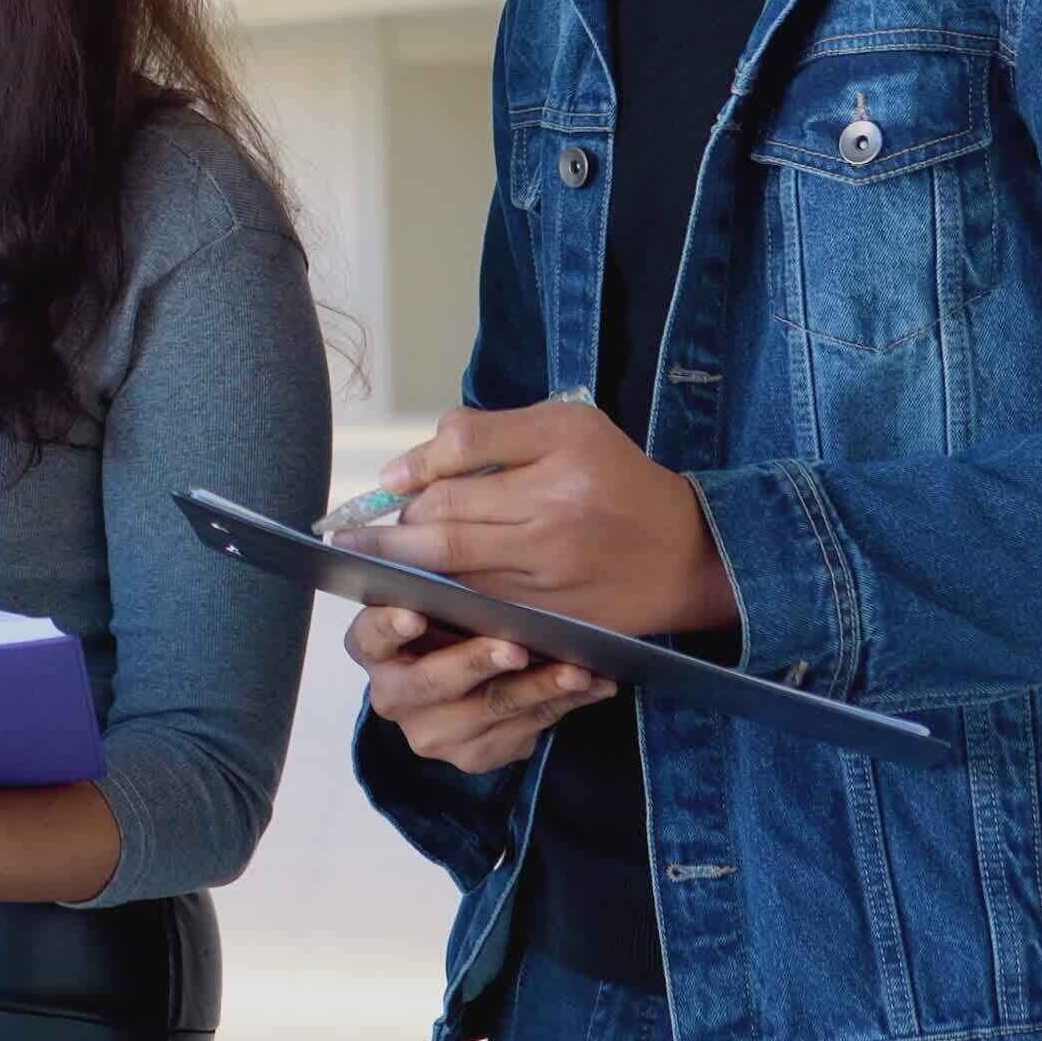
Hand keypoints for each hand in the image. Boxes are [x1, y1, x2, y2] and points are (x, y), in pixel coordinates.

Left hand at [330, 402, 739, 636]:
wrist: (687, 553)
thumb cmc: (617, 479)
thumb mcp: (566, 427)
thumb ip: (488, 432)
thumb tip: (411, 464)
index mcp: (561, 451)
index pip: (461, 453)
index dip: (413, 467)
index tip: (388, 482)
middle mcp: (555, 510)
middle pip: (445, 517)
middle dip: (392, 526)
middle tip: (354, 534)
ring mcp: (552, 569)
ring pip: (452, 566)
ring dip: (403, 564)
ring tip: (370, 559)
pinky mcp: (552, 613)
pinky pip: (477, 605)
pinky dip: (439, 598)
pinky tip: (412, 592)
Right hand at [352, 605, 614, 773]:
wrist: (467, 690)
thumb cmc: (451, 628)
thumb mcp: (436, 604)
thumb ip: (439, 586)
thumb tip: (460, 546)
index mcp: (374, 650)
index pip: (370, 637)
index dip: (389, 627)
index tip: (414, 614)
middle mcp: (395, 695)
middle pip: (432, 681)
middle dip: (476, 662)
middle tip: (514, 647)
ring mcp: (433, 732)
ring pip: (491, 708)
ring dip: (540, 687)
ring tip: (577, 669)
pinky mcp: (474, 756)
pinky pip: (527, 730)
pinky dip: (565, 704)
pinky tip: (592, 685)